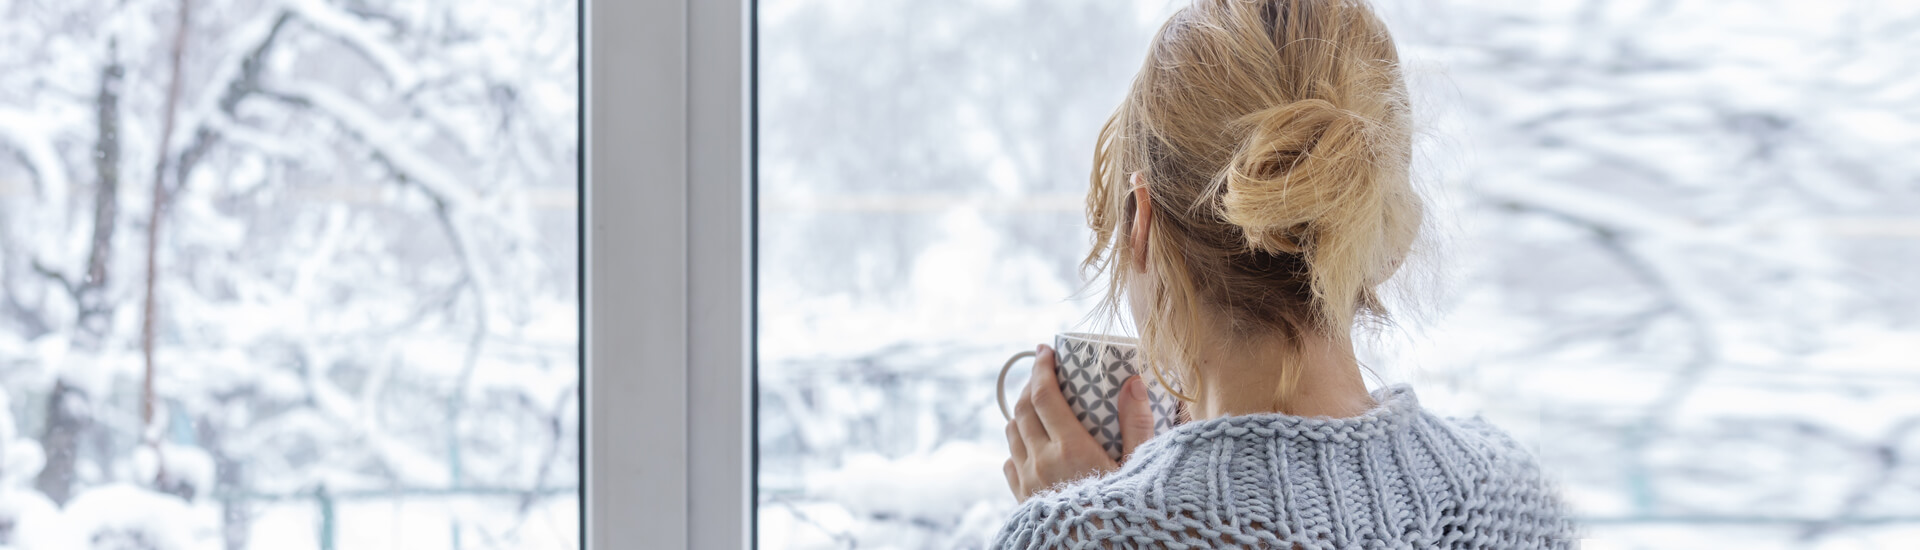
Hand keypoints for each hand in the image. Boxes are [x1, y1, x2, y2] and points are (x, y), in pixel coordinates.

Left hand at [1002, 344, 1158, 502]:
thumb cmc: (1126, 513)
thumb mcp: (1139, 468)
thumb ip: (1137, 424)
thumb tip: (1133, 381)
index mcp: (1070, 449)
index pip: (1043, 394)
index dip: (1042, 367)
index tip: (1045, 350)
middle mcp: (1040, 462)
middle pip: (1022, 408)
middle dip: (1031, 384)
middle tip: (1045, 372)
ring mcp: (1026, 482)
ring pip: (1012, 432)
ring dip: (1022, 412)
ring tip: (1040, 405)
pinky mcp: (1021, 500)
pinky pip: (1009, 462)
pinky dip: (1017, 444)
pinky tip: (1034, 444)